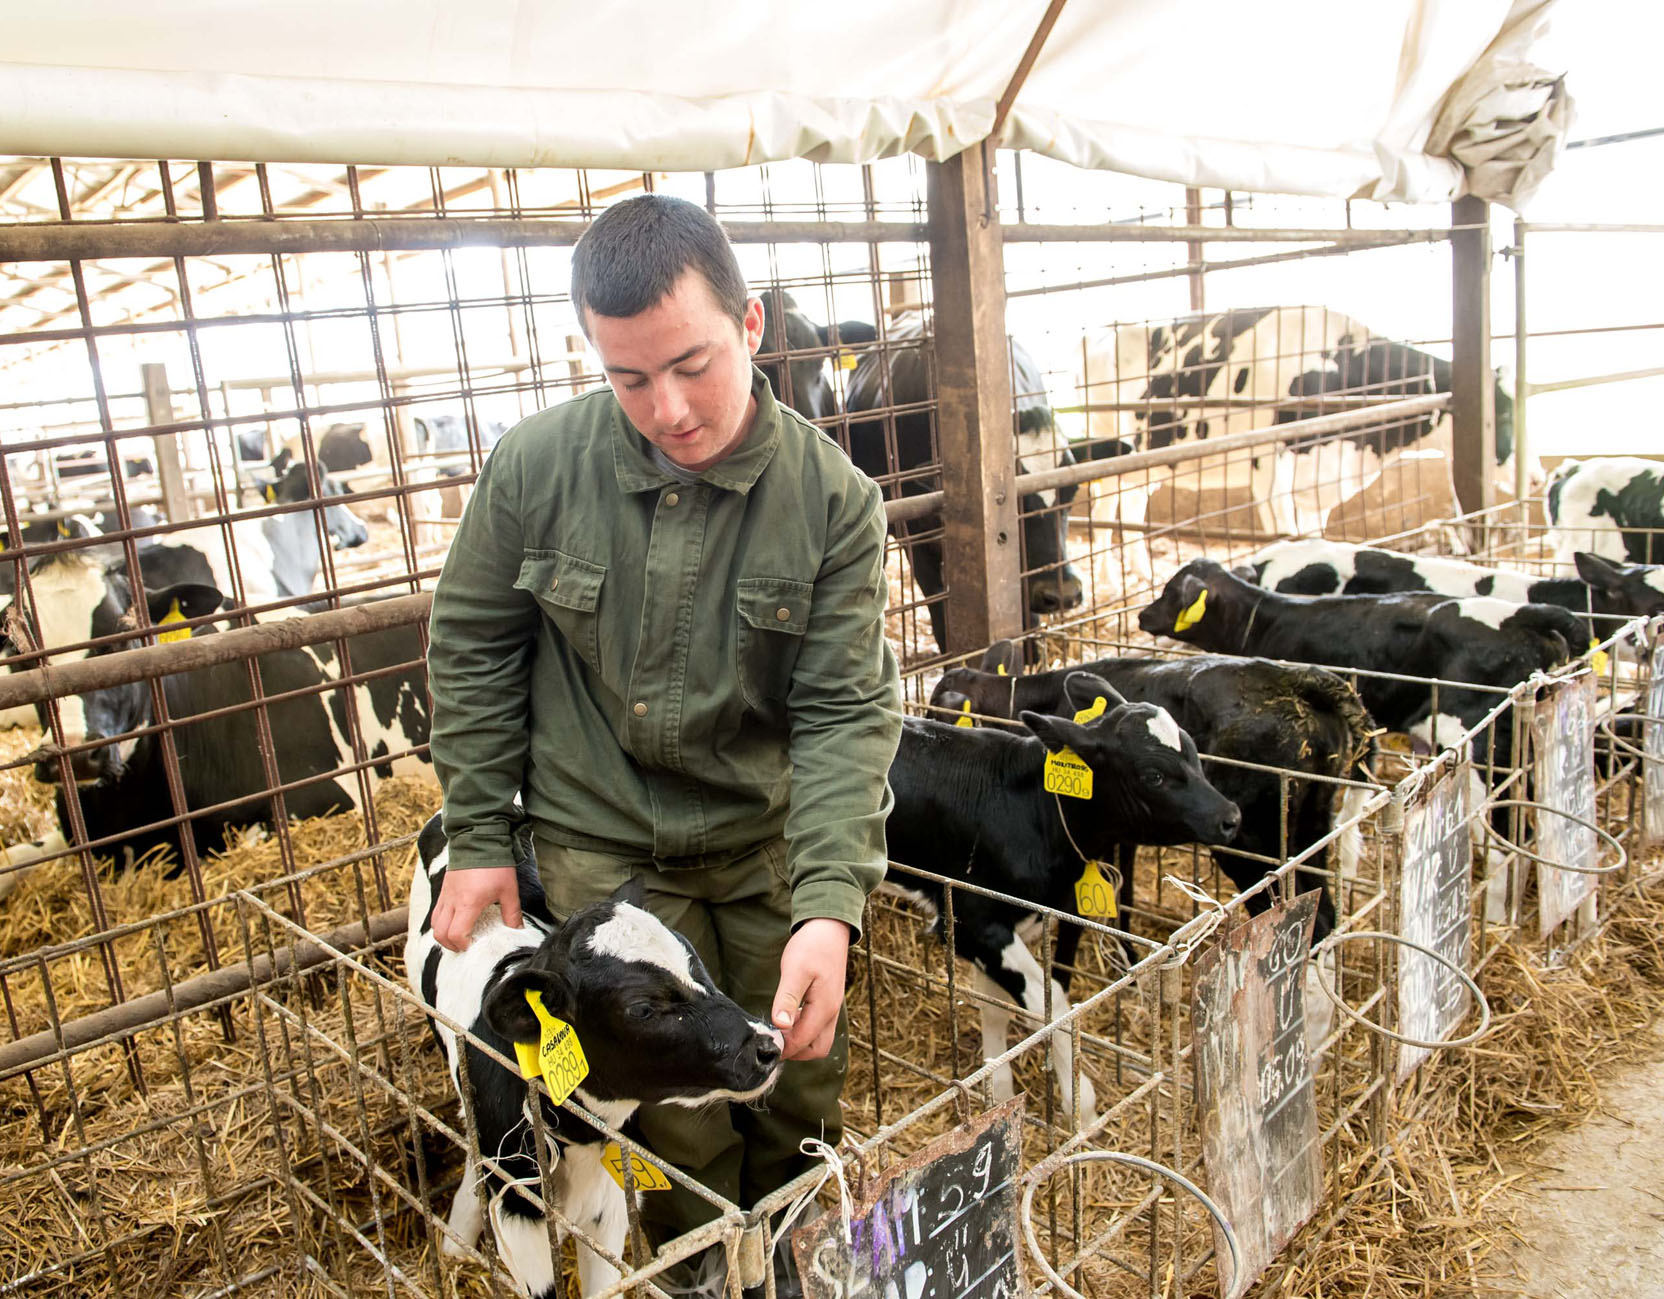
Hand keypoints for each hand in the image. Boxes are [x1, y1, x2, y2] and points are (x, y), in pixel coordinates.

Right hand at [430, 866, 521, 951]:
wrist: (479, 838)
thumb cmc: (495, 864)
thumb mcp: (509, 890)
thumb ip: (512, 913)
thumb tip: (518, 930)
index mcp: (468, 903)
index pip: (456, 934)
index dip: (463, 945)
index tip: (473, 946)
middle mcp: (452, 901)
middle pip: (440, 934)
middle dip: (450, 945)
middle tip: (465, 946)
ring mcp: (445, 895)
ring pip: (434, 923)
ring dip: (443, 934)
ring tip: (459, 936)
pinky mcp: (443, 889)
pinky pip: (436, 911)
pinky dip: (441, 922)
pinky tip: (455, 921)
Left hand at [771, 918, 849, 1060]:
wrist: (830, 928)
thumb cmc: (812, 946)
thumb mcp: (795, 970)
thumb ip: (788, 999)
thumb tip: (780, 1025)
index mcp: (824, 1008)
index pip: (803, 1042)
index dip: (783, 1047)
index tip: (764, 1042)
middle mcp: (832, 1013)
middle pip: (816, 1049)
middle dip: (795, 1051)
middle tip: (773, 1039)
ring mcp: (832, 1008)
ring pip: (819, 1040)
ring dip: (800, 1041)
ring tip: (779, 1027)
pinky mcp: (828, 1002)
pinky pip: (819, 1027)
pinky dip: (804, 1030)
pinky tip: (788, 1016)